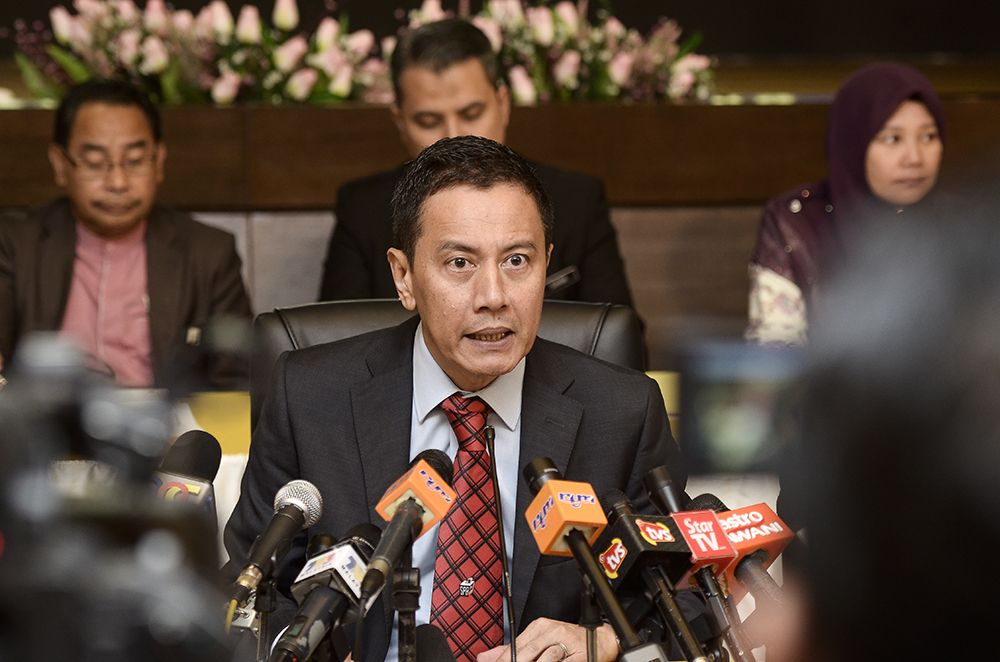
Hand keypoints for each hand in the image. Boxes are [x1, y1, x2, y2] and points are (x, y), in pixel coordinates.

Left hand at [477, 618, 617, 661]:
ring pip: (544, 659)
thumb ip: (513, 650)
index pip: (515, 645)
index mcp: (540, 627)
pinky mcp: (579, 656)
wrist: (603, 641)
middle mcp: (552, 630)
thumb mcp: (539, 642)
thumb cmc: (570, 643)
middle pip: (527, 652)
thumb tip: (484, 657)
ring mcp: (566, 642)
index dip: (504, 660)